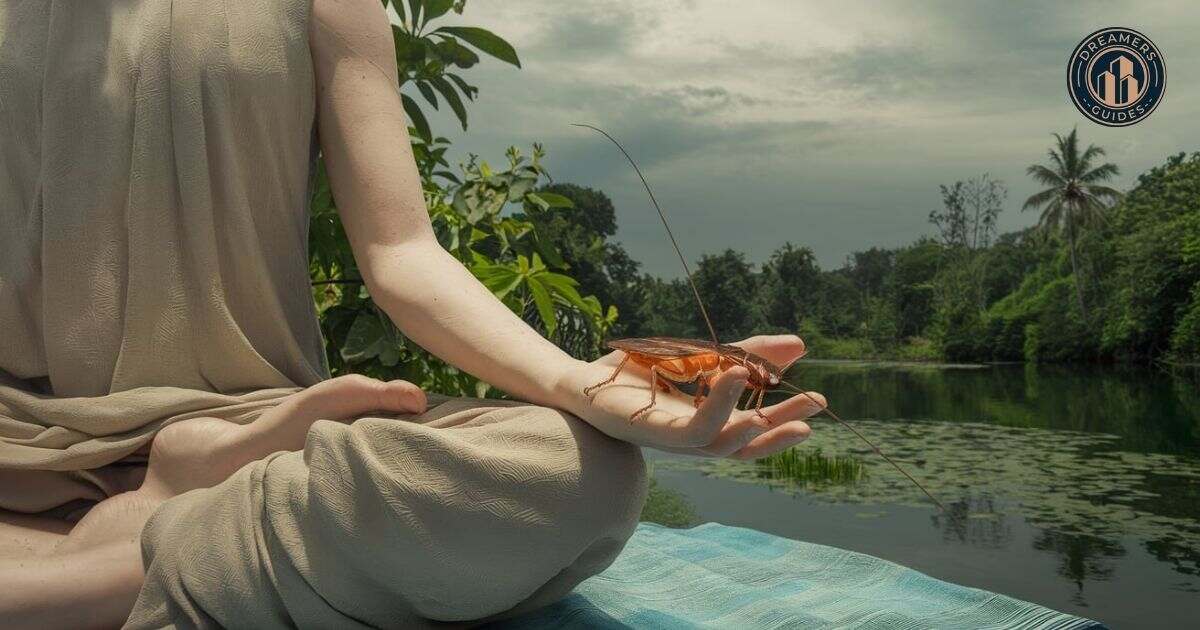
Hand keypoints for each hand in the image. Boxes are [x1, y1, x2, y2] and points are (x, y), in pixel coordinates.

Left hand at [555, 335, 824, 458]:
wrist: (579, 381)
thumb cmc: (637, 375)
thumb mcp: (701, 357)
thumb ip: (745, 354)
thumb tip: (800, 344)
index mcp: (705, 425)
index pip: (752, 431)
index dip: (785, 420)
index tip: (817, 398)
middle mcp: (692, 439)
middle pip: (744, 446)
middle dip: (781, 428)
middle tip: (816, 404)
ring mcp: (671, 439)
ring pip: (720, 442)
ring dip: (751, 420)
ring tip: (775, 390)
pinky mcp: (651, 431)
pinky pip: (691, 428)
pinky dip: (717, 405)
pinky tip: (732, 375)